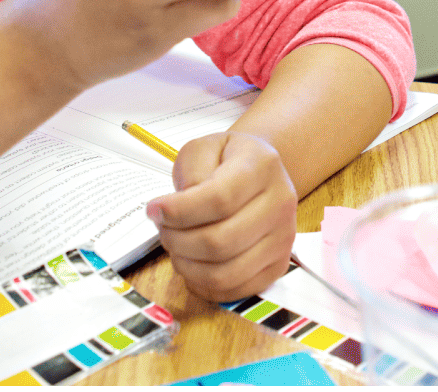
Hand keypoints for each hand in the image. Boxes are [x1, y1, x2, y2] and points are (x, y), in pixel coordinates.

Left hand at [147, 131, 298, 302]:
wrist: (260, 173)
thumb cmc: (227, 160)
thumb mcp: (204, 147)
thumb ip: (192, 171)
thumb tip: (180, 211)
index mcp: (262, 166)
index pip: (220, 199)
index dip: (179, 211)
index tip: (154, 210)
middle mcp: (281, 203)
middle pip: (220, 241)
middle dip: (178, 241)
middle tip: (163, 230)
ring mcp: (283, 238)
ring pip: (226, 272)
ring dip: (188, 266)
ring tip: (176, 247)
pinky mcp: (278, 265)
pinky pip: (236, 290)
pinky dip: (204, 285)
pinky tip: (193, 264)